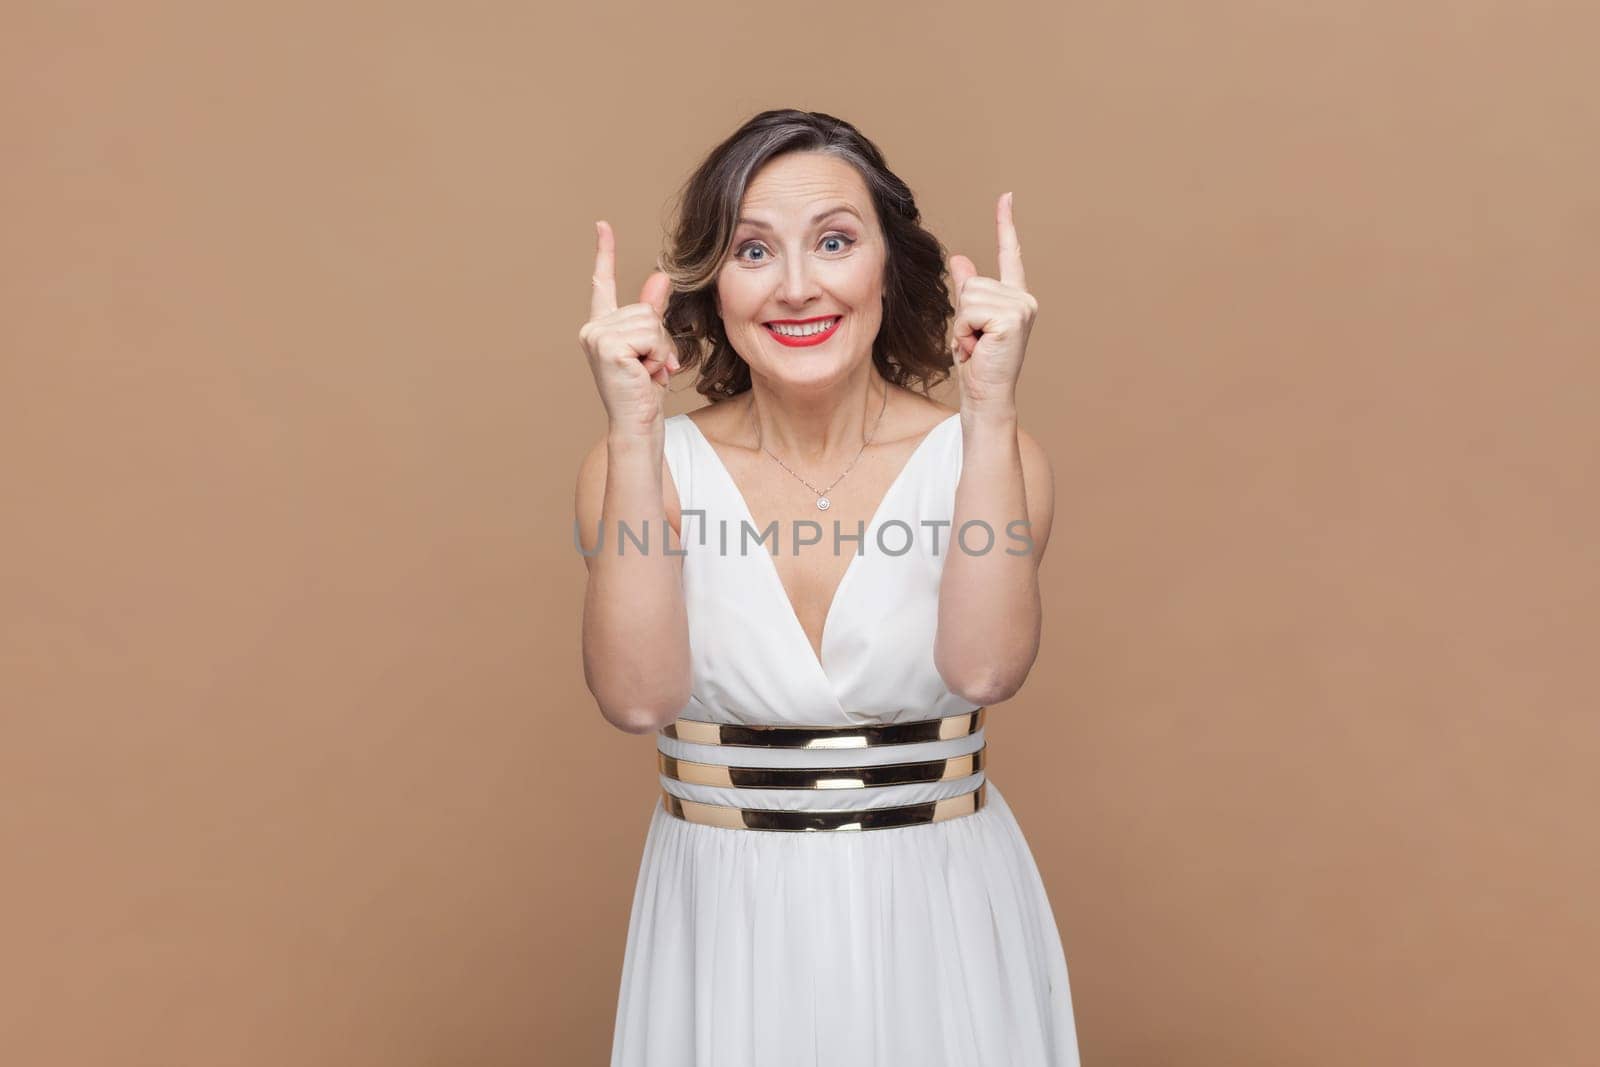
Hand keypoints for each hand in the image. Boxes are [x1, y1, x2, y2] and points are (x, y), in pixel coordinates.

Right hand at [577, 220, 680, 435]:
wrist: (638, 424)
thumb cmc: (644, 391)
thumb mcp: (652, 346)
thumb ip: (653, 312)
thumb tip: (661, 276)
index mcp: (602, 326)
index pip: (604, 282)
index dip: (605, 252)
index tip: (603, 224)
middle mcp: (593, 327)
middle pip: (645, 310)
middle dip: (659, 340)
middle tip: (650, 367)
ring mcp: (596, 336)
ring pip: (651, 322)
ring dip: (659, 350)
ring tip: (646, 372)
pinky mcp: (607, 346)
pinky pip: (650, 335)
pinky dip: (656, 356)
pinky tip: (644, 374)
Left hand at [947, 192, 1037, 414]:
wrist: (985, 395)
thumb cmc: (977, 364)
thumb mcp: (967, 321)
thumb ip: (967, 290)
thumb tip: (960, 259)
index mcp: (1014, 298)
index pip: (1009, 254)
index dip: (1005, 224)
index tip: (1006, 197)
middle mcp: (1023, 299)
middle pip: (972, 284)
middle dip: (963, 316)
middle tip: (976, 341)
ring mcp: (1021, 307)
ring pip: (969, 297)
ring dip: (963, 326)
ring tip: (977, 346)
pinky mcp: (1013, 318)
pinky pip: (970, 312)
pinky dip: (966, 333)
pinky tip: (979, 348)